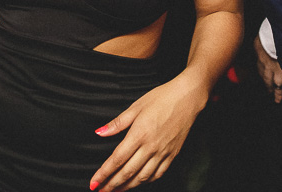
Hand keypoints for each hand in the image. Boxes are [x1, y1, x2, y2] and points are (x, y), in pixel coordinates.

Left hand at [90, 75, 206, 190]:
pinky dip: (146, 181)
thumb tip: (100, 132)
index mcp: (139, 134)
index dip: (104, 173)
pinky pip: (158, 174)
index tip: (94, 182)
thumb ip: (117, 123)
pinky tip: (139, 182)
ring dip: (127, 186)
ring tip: (116, 190)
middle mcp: (151, 147)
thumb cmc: (162, 98)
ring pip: (142, 177)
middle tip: (101, 190)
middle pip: (127, 172)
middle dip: (112, 184)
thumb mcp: (136, 106)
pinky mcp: (172, 154)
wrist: (188, 98)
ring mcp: (163, 153)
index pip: (117, 159)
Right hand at [254, 33, 281, 103]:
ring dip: (263, 77)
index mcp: (279, 70)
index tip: (278, 101)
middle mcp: (269, 66)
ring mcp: (262, 57)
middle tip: (269, 93)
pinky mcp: (257, 48)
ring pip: (261, 71)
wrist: (272, 31)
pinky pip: (257, 59)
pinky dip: (259, 64)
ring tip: (264, 82)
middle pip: (268, 80)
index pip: (278, 87)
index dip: (278, 95)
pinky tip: (259, 64)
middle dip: (269, 88)